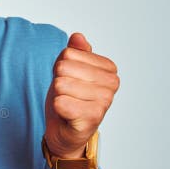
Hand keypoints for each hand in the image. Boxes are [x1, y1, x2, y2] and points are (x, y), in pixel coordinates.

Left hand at [44, 33, 119, 158]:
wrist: (65, 132)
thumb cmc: (68, 99)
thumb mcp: (68, 70)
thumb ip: (75, 52)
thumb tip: (78, 37)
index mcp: (109, 69)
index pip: (68, 53)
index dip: (60, 68)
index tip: (70, 81)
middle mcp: (112, 84)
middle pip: (64, 67)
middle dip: (58, 81)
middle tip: (66, 95)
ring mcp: (104, 101)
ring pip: (61, 84)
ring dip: (58, 96)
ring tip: (67, 105)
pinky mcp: (92, 118)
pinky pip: (61, 102)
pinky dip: (57, 108)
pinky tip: (66, 115)